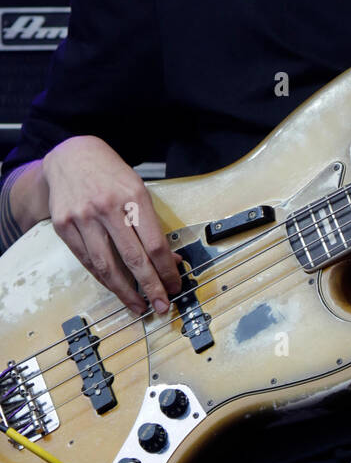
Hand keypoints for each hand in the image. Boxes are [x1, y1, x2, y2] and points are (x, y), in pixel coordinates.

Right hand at [42, 135, 182, 315]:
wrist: (71, 157)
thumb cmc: (110, 174)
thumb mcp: (138, 189)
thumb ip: (152, 224)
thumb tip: (170, 259)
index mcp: (133, 196)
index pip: (154, 243)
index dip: (166, 270)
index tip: (174, 285)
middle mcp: (108, 208)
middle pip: (133, 258)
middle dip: (150, 287)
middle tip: (161, 306)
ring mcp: (83, 218)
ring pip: (106, 266)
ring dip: (124, 291)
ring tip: (138, 305)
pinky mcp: (64, 226)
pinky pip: (87, 260)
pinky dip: (103, 278)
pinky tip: (115, 288)